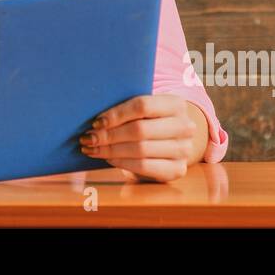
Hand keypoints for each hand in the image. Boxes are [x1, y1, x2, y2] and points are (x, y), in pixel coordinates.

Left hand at [79, 93, 199, 181]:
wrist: (171, 141)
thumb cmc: (150, 120)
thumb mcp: (144, 109)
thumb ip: (126, 107)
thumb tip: (95, 118)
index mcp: (176, 104)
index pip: (142, 106)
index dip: (116, 114)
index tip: (96, 122)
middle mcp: (185, 126)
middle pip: (139, 130)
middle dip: (109, 135)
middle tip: (88, 138)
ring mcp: (184, 150)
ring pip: (140, 150)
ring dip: (111, 150)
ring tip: (93, 148)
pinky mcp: (177, 170)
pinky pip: (144, 167)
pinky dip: (122, 163)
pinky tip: (108, 158)